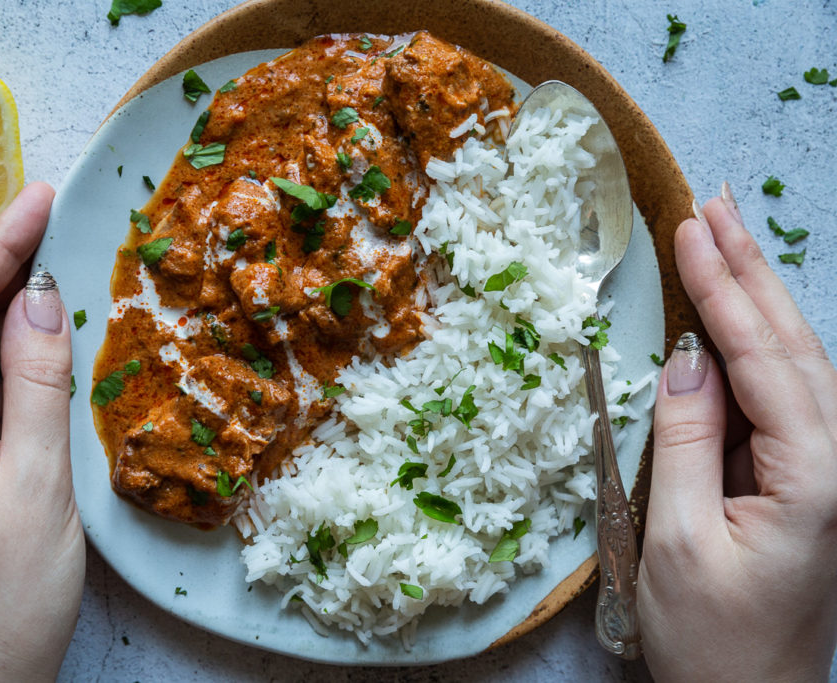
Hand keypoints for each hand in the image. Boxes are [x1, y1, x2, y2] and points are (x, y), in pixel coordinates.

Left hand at [0, 183, 84, 681]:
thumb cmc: (8, 591)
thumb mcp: (39, 476)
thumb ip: (40, 378)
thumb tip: (44, 296)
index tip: (40, 198)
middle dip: (6, 279)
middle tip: (60, 226)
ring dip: (14, 328)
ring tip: (65, 277)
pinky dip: (12, 373)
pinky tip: (47, 348)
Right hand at [638, 186, 836, 680]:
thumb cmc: (710, 636)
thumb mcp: (677, 537)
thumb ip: (684, 438)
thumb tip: (684, 356)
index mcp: (817, 479)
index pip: (765, 361)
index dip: (723, 290)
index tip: (691, 229)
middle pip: (796, 345)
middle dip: (753, 269)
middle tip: (716, 204)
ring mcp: (832, 471)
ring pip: (798, 362)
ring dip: (759, 296)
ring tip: (726, 236)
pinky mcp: (810, 479)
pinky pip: (787, 394)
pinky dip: (757, 344)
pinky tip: (736, 314)